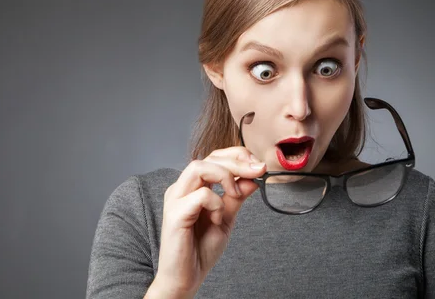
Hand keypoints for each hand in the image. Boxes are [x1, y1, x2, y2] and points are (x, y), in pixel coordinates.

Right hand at [149, 147, 265, 296]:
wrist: (187, 278)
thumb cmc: (201, 249)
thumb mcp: (226, 217)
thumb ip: (237, 196)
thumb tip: (254, 176)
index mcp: (192, 186)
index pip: (214, 157)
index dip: (238, 156)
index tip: (259, 166)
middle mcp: (181, 188)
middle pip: (209, 157)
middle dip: (238, 161)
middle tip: (259, 171)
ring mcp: (176, 199)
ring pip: (199, 167)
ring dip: (225, 176)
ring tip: (235, 194)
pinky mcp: (175, 214)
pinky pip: (201, 195)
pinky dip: (216, 203)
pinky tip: (218, 219)